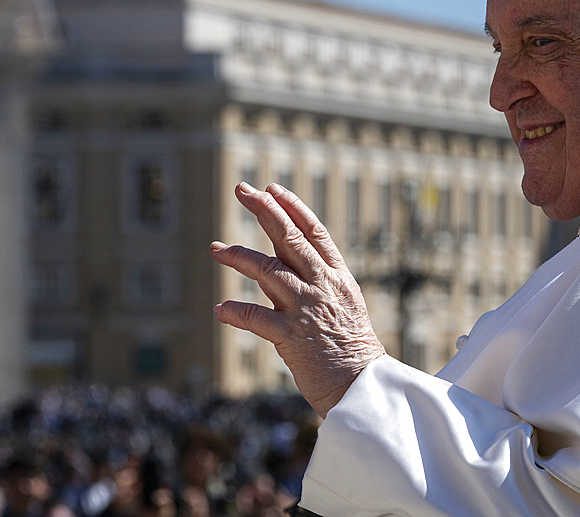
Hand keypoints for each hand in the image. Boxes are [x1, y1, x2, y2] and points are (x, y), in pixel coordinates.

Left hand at [211, 182, 384, 417]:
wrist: (363, 390)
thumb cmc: (349, 349)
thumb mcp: (341, 305)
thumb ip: (312, 282)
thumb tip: (276, 263)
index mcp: (337, 278)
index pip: (314, 232)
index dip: (292, 207)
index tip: (271, 188)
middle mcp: (322, 287)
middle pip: (290, 239)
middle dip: (265, 211)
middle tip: (242, 190)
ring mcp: (306, 310)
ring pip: (267, 271)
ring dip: (238, 256)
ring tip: (215, 248)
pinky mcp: (291, 338)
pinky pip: (255, 318)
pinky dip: (234, 311)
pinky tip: (219, 309)